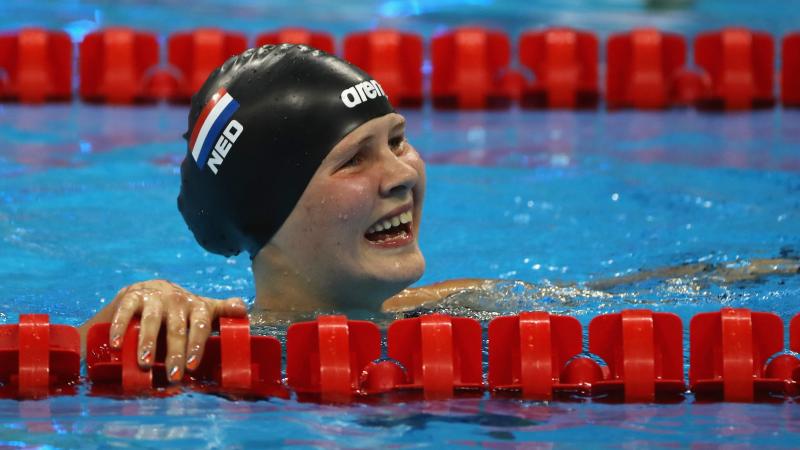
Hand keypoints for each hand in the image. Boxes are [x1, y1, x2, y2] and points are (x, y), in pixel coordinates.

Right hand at [107, 280, 246, 381]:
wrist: (149, 292)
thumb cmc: (180, 310)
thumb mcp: (202, 310)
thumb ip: (222, 312)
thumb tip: (245, 312)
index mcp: (196, 305)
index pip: (200, 325)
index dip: (197, 345)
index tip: (192, 366)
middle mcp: (177, 299)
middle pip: (177, 327)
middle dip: (175, 352)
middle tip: (174, 374)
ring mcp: (154, 296)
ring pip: (152, 320)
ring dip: (148, 342)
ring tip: (145, 363)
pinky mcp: (132, 295)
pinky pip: (126, 311)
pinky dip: (120, 327)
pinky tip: (117, 344)